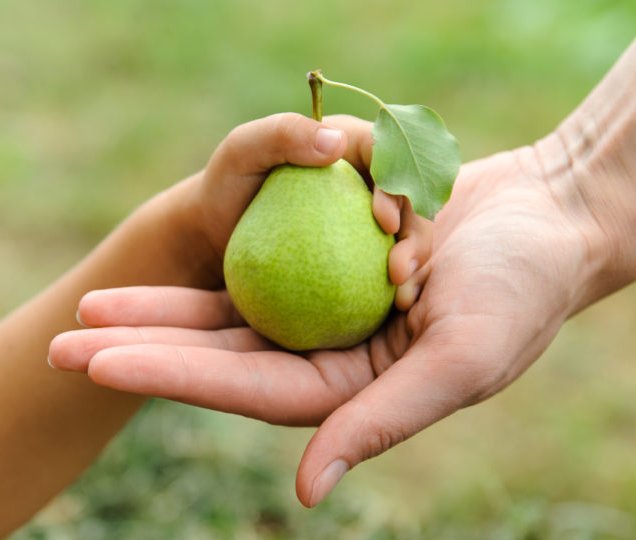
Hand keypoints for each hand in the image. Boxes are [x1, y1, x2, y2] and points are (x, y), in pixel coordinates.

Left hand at [51, 135, 582, 509]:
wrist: (554, 214)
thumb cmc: (522, 290)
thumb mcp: (458, 361)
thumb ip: (379, 423)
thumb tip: (304, 495)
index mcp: (348, 393)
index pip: (241, 389)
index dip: (167, 376)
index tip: (96, 364)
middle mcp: (326, 356)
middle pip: (216, 356)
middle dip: (138, 350)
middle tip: (56, 345)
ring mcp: (322, 309)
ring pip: (223, 312)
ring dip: (157, 309)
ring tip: (87, 305)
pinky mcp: (327, 262)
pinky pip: (258, 260)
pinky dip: (213, 257)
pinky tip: (157, 260)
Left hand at [178, 113, 431, 298]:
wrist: (217, 233)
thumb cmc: (226, 186)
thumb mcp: (242, 150)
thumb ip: (283, 134)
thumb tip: (335, 143)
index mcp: (354, 144)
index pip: (392, 156)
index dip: (399, 186)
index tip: (383, 221)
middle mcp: (372, 179)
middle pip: (414, 200)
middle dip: (418, 233)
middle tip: (400, 270)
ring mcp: (371, 218)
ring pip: (411, 235)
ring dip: (418, 263)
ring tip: (403, 297)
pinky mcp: (366, 251)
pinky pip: (389, 267)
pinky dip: (398, 286)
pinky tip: (393, 310)